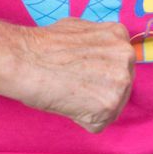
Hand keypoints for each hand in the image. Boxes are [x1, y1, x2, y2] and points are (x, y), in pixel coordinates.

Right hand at [12, 18, 135, 132]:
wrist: (26, 60)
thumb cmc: (45, 45)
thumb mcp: (82, 29)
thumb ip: (99, 42)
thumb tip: (100, 53)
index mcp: (120, 35)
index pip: (118, 63)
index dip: (98, 74)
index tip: (82, 74)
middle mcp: (127, 55)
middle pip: (120, 85)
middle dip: (99, 90)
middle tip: (75, 86)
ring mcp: (121, 80)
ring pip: (112, 106)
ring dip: (91, 107)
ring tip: (70, 92)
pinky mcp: (109, 105)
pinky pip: (98, 124)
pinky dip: (82, 120)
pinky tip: (68, 104)